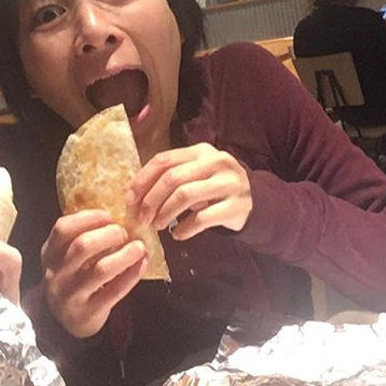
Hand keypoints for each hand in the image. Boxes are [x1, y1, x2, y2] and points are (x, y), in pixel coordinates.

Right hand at [41, 210, 147, 337]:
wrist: (66, 322)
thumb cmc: (72, 280)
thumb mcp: (65, 259)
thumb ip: (80, 238)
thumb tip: (115, 214)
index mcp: (49, 254)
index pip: (63, 229)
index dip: (88, 218)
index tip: (108, 215)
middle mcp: (56, 274)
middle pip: (81, 246)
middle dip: (108, 234)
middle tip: (124, 232)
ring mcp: (71, 295)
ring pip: (101, 270)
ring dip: (124, 255)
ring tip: (139, 247)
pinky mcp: (89, 312)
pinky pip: (114, 291)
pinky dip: (132, 275)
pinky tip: (142, 263)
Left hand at [126, 143, 251, 240]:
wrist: (255, 201)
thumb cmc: (214, 188)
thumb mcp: (195, 175)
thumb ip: (170, 177)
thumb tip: (134, 195)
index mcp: (200, 151)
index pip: (164, 160)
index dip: (143, 180)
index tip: (129, 199)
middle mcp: (217, 162)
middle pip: (173, 178)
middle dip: (152, 200)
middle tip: (143, 218)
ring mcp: (229, 183)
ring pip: (186, 195)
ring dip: (166, 213)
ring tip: (158, 226)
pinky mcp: (237, 205)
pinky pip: (203, 218)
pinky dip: (185, 228)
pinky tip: (178, 234)